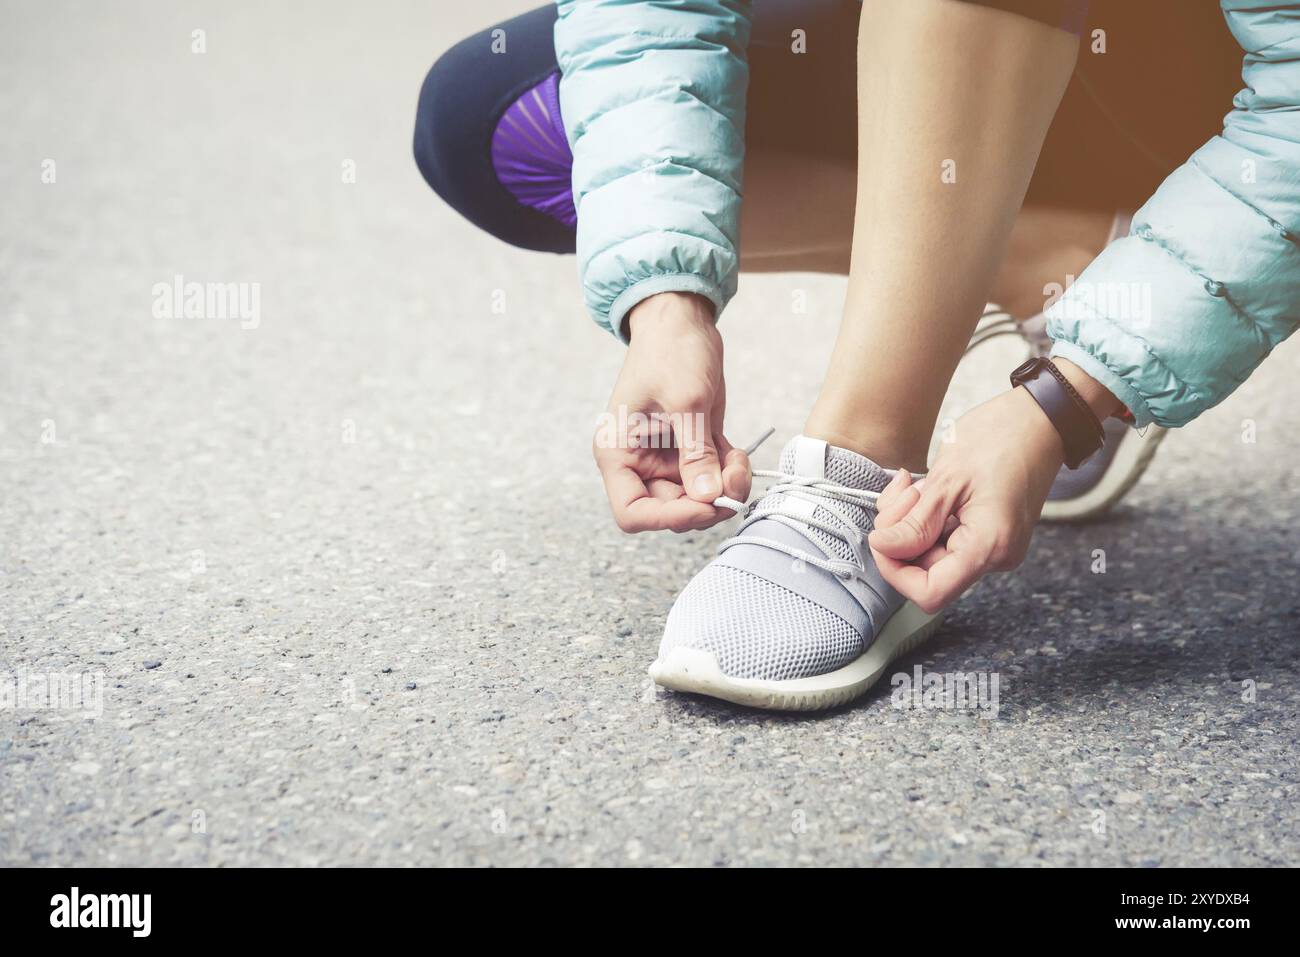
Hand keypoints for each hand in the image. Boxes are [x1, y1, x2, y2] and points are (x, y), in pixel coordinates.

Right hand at [593, 292, 751, 532]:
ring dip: (723, 488)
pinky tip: (739, 454)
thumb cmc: (670, 350)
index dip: (669, 518)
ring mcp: (665, 458)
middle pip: (670, 510)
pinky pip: (711, 478)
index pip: (633, 512)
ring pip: (696, 498)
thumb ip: (696, 454)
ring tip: (739, 462)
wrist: (681, 320)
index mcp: (618, 453)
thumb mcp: (687, 402)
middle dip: (706, 502)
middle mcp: (638, 462)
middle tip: (734, 484)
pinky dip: (729, 474)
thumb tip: (708, 497)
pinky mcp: (691, 449)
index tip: (705, 505)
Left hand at [866, 359, 1119, 612]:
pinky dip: (925, 515)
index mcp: (988, 547)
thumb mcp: (946, 480)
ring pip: (930, 552)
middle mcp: (995, 555)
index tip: (882, 537)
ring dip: (910, 521)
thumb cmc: (1002, 438)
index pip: (930, 592)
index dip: (896, 570)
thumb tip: (883, 548)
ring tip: (914, 484)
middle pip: (926, 570)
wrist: (1040, 418)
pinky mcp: (986, 532)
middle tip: (903, 492)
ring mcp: (992, 545)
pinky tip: (925, 488)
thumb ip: (913, 523)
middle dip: (901, 534)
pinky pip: (943, 537)